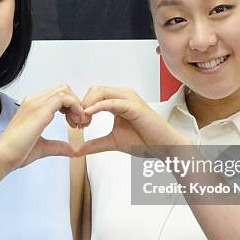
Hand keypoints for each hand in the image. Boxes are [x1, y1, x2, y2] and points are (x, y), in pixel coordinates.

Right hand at [0, 85, 88, 170]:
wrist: (2, 157)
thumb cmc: (16, 152)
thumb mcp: (43, 147)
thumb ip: (57, 146)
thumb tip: (71, 149)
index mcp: (33, 106)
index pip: (58, 95)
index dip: (71, 106)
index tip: (74, 124)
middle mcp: (34, 101)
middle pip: (63, 89)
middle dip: (76, 103)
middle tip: (79, 123)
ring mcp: (36, 103)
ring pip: (65, 91)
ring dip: (76, 105)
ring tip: (77, 123)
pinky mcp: (40, 110)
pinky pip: (64, 98)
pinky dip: (75, 107)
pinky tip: (75, 122)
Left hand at [75, 86, 190, 156]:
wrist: (164, 147)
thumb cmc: (144, 141)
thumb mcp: (113, 142)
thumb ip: (95, 144)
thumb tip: (77, 150)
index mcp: (118, 100)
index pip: (93, 94)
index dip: (81, 106)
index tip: (75, 124)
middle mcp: (123, 95)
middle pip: (94, 90)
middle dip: (81, 104)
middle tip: (77, 123)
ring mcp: (129, 98)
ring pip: (100, 92)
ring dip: (87, 105)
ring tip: (82, 122)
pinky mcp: (133, 106)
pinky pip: (111, 102)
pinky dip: (97, 107)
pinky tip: (88, 115)